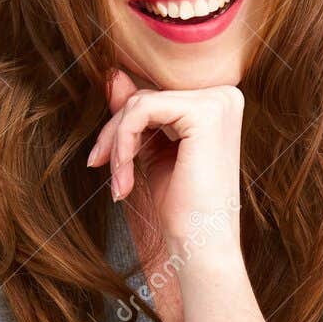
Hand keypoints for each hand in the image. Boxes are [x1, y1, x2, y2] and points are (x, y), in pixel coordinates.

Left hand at [87, 70, 243, 254]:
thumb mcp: (153, 151)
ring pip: (139, 103)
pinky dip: (123, 143)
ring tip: (117, 182)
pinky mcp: (205, 113)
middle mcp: (225, 97)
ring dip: (117, 144)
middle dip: (114, 134)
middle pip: (145, 97)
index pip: (155, 98)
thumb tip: (112, 74)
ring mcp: (218, 102)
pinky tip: (123, 176)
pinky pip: (142, 110)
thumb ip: (137, 114)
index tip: (101, 159)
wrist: (201, 247)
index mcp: (219, 105)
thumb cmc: (182, 208)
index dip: (122, 127)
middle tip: (97, 166)